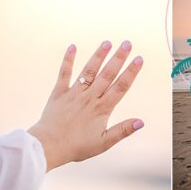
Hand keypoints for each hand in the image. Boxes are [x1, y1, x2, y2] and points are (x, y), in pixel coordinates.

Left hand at [28, 41, 144, 171]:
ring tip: (107, 42)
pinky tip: (72, 46)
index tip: (139, 59)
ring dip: (98, 56)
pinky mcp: (59, 92)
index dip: (131, 72)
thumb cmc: (77, 146)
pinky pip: (64, 73)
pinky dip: (68, 60)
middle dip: (118, 58)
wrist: (49, 146)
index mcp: (101, 109)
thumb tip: (141, 122)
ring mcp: (74, 93)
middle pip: (107, 74)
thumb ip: (123, 131)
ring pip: (88, 71)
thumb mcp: (103, 143)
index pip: (120, 87)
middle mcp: (89, 98)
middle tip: (127, 43)